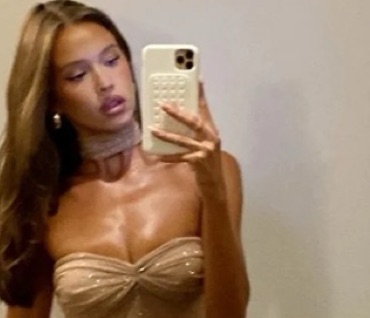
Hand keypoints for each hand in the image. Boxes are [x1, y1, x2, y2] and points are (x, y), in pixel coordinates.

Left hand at [149, 82, 224, 198]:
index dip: (200, 95)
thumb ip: (196, 133)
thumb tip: (181, 118)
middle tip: (164, 104)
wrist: (215, 185)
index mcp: (212, 131)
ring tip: (153, 130)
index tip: (196, 80)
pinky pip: (180, 158)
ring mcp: (205, 151)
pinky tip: (158, 156)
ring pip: (183, 140)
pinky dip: (169, 157)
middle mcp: (210, 139)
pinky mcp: (198, 163)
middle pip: (194, 122)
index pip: (205, 110)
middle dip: (178, 113)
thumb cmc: (207, 164)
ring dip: (167, 135)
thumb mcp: (205, 145)